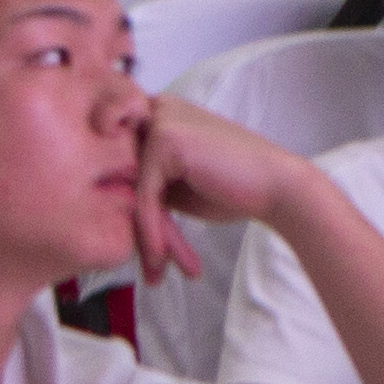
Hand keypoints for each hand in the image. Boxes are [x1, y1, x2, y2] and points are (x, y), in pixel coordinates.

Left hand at [120, 96, 316, 281]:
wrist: (280, 189)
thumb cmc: (232, 188)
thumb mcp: (176, 184)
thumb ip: (143, 183)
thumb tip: (103, 203)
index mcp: (159, 114)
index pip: (123, 164)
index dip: (130, 209)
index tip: (144, 252)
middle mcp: (157, 110)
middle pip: (125, 178)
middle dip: (139, 227)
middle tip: (151, 269)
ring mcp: (160, 121)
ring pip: (134, 192)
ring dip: (146, 238)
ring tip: (157, 273)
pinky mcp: (165, 141)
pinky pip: (145, 197)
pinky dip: (151, 233)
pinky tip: (160, 262)